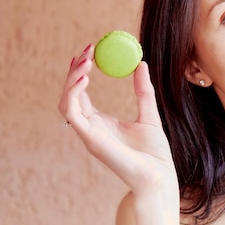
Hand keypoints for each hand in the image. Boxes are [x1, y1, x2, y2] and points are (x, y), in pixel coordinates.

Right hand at [58, 44, 177, 193]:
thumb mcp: (149, 114)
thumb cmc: (154, 153)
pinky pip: (72, 113)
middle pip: (71, 94)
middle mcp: (90, 127)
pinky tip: (84, 78)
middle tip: (87, 49)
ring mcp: (88, 134)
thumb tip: (140, 63)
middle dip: (75, 70)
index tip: (90, 50)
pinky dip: (73, 94)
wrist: (158, 175)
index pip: (82, 93)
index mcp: (101, 122)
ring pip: (66, 102)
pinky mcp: (90, 139)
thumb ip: (143, 91)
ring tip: (86, 60)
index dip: (81, 71)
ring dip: (72, 79)